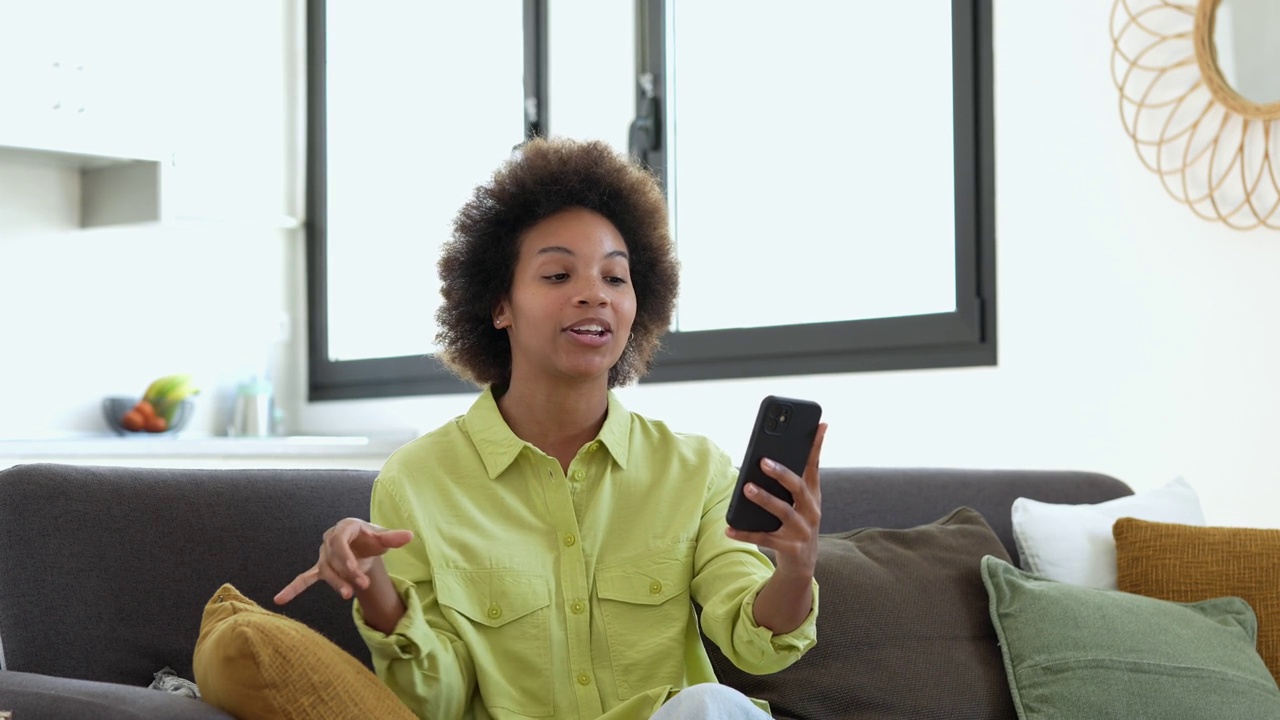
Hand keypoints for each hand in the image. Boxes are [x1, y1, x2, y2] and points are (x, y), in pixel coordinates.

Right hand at [274, 519, 413, 604]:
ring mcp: (323, 555)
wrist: (363, 546)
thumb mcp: (383, 538)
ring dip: (336, 583)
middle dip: (347, 574)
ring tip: (348, 595)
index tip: (355, 570)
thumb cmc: (372, 539)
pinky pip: (305, 578)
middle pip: (334, 559)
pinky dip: (294, 588)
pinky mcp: (320, 568)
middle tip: (362, 586)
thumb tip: (410, 535)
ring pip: (326, 571)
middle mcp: (330, 540)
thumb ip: (394, 538)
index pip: (340, 542)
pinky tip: (280, 599)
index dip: (346, 556)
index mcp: (345, 528)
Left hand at [726, 423, 826, 577]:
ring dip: (764, 499)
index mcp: (812, 495)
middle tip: (763, 461)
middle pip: (798, 487)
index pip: (815, 465)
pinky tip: (729, 528)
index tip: (819, 424)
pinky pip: (765, 538)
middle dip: (781, 473)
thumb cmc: (795, 523)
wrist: (802, 564)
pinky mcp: (789, 548)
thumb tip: (767, 455)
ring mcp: (802, 530)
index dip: (817, 445)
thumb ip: (790, 480)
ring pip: (783, 511)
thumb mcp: (799, 502)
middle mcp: (811, 510)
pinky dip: (745, 533)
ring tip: (746, 488)